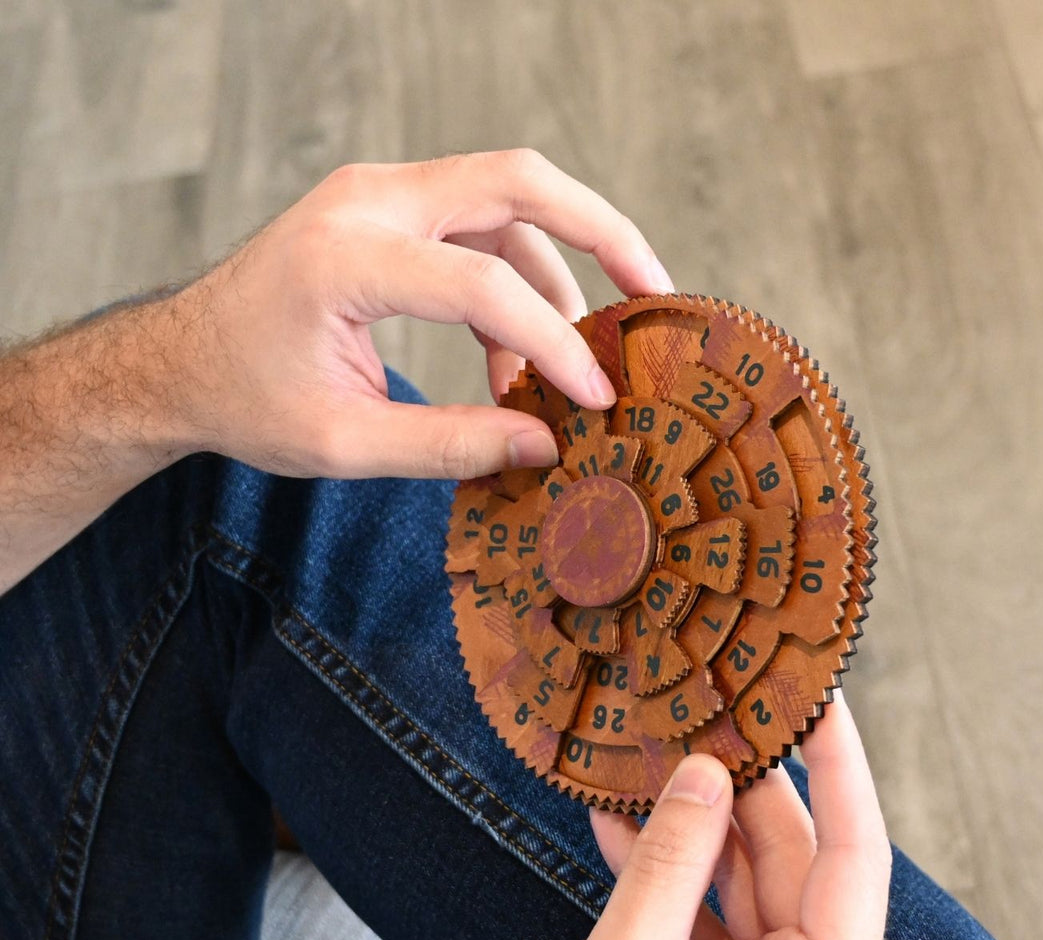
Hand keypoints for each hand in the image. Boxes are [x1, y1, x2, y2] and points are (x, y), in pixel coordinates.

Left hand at [168, 149, 673, 478]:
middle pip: (518, 180)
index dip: (554, 347)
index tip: (596, 401)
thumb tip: (547, 447)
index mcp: (344, 257)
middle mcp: (366, 199)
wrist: (179, 360)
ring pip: (508, 202)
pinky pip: (479, 227)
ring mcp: (378, 193)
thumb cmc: (247, 400)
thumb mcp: (346, 444)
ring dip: (555, 278)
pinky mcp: (388, 209)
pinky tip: (510, 363)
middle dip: (602, 233)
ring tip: (562, 373)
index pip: (483, 285)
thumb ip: (451, 446)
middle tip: (654, 293)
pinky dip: (513, 284)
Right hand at [508, 695, 895, 939]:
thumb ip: (669, 862)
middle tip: (699, 714)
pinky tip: (631, 830)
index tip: (821, 693)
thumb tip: (702, 772)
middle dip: (740, 789)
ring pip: (756, 884)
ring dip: (699, 831)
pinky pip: (730, 921)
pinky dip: (684, 881)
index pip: (855, 852)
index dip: (838, 762)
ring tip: (647, 766)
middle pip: (795, 861)